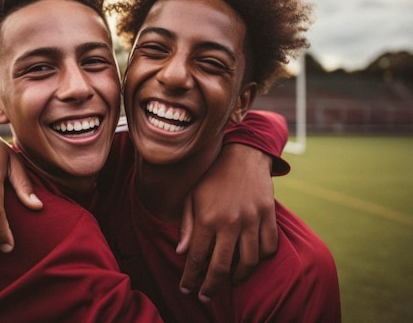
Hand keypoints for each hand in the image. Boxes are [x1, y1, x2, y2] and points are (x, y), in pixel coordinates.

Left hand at [177, 143, 277, 300]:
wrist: (242, 155)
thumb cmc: (212, 178)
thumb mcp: (192, 197)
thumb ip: (187, 226)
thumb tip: (181, 252)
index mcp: (207, 217)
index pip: (197, 258)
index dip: (191, 278)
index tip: (187, 290)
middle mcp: (230, 221)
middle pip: (221, 267)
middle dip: (211, 287)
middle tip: (206, 297)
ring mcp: (252, 219)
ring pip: (248, 262)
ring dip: (238, 277)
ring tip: (230, 281)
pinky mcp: (268, 215)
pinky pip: (269, 247)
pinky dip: (261, 259)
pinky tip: (251, 262)